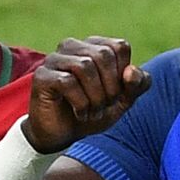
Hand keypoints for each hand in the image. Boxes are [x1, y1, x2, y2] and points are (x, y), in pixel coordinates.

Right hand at [25, 37, 150, 153]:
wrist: (63, 134)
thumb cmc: (93, 111)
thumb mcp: (123, 100)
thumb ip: (137, 84)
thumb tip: (131, 71)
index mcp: (94, 45)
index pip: (119, 47)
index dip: (123, 74)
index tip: (116, 94)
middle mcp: (72, 46)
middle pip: (103, 55)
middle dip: (110, 87)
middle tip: (105, 106)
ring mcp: (54, 59)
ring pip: (85, 66)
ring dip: (95, 97)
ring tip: (93, 112)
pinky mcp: (42, 76)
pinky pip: (67, 82)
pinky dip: (80, 102)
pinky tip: (80, 113)